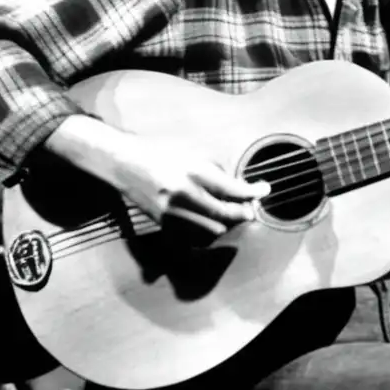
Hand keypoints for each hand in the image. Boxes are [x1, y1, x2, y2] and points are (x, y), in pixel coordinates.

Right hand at [112, 137, 269, 237]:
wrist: (125, 163)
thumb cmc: (160, 152)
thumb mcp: (192, 153)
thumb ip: (215, 172)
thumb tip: (237, 186)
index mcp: (194, 172)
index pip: (233, 189)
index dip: (253, 192)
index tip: (264, 190)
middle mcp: (185, 195)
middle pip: (226, 215)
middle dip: (245, 213)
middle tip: (252, 208)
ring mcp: (173, 213)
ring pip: (213, 231)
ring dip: (227, 224)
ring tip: (234, 214)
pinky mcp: (164, 224)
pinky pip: (194, 236)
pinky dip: (208, 231)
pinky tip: (212, 222)